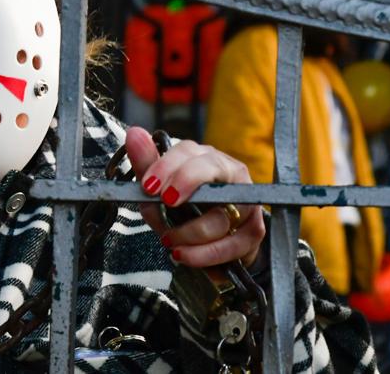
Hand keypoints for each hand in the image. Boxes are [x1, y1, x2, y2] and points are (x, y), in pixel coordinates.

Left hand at [124, 126, 264, 267]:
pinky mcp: (254, 230)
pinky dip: (205, 254)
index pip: (189, 152)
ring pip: (220, 215)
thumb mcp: (160, 191)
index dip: (168, 166)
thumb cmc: (184, 210)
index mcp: (204, 159)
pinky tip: (185, 255)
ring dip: (190, 233)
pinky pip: (232, 244)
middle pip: (212, 168)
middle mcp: (229, 174)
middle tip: (166, 202)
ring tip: (170, 242)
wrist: (210, 244)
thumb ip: (147, 165)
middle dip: (186, 182)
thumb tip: (134, 133)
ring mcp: (246, 201)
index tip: (149, 186)